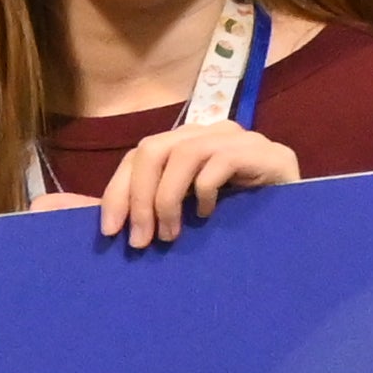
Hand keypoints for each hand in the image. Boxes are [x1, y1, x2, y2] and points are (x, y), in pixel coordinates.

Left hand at [87, 117, 299, 249]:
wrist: (301, 224)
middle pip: (153, 150)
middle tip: (139, 241)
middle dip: (139, 198)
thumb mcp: (183, 215)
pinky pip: (218, 163)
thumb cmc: (237, 224)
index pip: (139, 154)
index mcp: (187, 143)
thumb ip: (141, 209)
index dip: (118, 191)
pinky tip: (207, 216)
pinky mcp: (264, 153)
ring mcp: (238, 139)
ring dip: (167, 200)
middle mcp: (209, 131)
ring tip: (170, 236)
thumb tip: (71, 212)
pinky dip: (204, 192)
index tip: (110, 232)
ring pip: (182, 156)